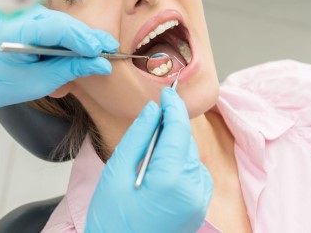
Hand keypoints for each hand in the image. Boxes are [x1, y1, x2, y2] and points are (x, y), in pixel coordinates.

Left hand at [0, 5, 117, 120]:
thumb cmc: (1, 84)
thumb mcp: (40, 82)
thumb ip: (71, 70)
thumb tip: (102, 64)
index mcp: (13, 32)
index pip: (57, 28)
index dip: (83, 39)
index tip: (103, 51)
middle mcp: (15, 14)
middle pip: (62, 22)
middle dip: (86, 38)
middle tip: (110, 49)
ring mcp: (17, 11)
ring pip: (59, 21)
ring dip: (78, 38)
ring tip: (96, 53)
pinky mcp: (22, 12)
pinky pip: (51, 21)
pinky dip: (66, 35)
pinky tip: (80, 47)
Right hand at [86, 87, 212, 232]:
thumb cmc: (111, 224)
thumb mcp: (115, 174)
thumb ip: (138, 137)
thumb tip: (153, 110)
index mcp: (172, 180)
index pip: (179, 129)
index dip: (173, 106)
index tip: (166, 91)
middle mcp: (193, 190)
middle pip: (186, 141)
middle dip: (170, 127)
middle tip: (149, 121)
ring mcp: (199, 201)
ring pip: (191, 155)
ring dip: (173, 146)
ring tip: (146, 156)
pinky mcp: (198, 207)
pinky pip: (193, 172)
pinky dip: (179, 163)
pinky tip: (157, 172)